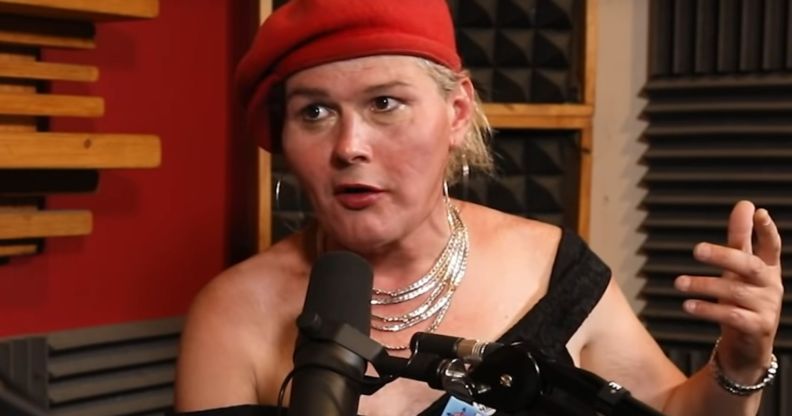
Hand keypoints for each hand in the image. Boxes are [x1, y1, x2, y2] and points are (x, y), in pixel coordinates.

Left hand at [674, 200, 783, 381]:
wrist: (747, 347)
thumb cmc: (741, 301)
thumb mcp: (739, 270)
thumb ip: (740, 239)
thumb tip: (744, 204)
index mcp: (768, 269)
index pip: (772, 246)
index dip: (767, 230)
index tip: (758, 212)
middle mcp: (771, 286)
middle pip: (750, 266)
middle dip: (724, 256)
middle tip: (696, 250)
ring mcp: (767, 308)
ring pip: (734, 292)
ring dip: (704, 285)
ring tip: (679, 283)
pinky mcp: (756, 328)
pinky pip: (731, 316)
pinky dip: (708, 309)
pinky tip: (688, 305)